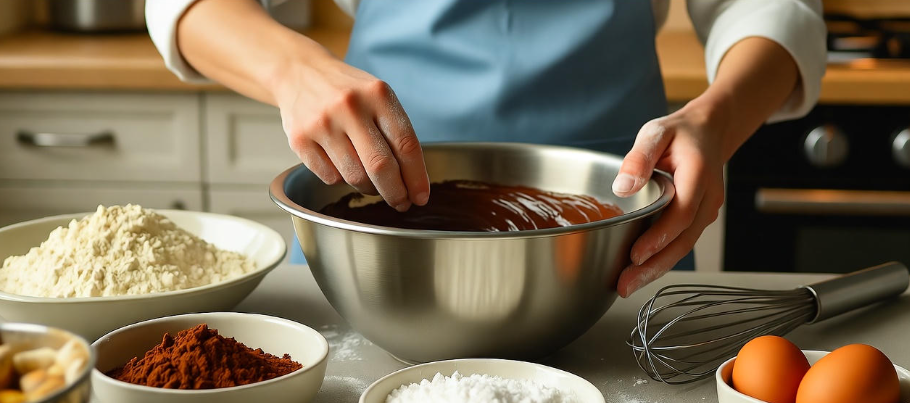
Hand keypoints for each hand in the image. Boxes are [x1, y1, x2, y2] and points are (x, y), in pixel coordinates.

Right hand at [272, 57, 429, 211]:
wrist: (299, 73)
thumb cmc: (348, 91)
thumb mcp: (377, 97)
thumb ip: (395, 132)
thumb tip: (411, 181)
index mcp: (377, 94)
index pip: (405, 144)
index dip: (416, 177)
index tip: (420, 197)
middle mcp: (349, 107)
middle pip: (380, 166)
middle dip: (396, 193)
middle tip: (401, 203)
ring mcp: (322, 123)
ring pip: (355, 177)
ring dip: (369, 188)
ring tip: (372, 183)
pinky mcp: (300, 139)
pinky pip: (331, 178)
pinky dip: (341, 180)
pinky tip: (343, 166)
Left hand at [612, 99, 729, 297]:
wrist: (708, 133)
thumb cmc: (679, 134)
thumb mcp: (656, 133)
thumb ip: (639, 157)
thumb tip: (623, 187)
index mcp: (698, 175)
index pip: (681, 214)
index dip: (659, 237)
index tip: (635, 255)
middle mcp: (708, 198)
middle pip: (683, 240)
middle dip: (654, 266)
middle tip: (625, 285)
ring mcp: (706, 211)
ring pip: (683, 246)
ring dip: (657, 268)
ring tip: (627, 285)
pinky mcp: (698, 218)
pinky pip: (681, 242)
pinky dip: (662, 258)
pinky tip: (640, 271)